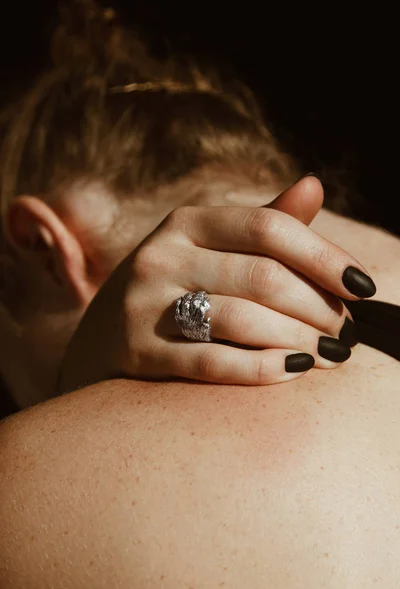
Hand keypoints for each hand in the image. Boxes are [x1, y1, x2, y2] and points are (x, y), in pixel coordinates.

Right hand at [59, 176, 375, 391]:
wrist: (101, 340)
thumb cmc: (174, 290)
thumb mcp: (209, 248)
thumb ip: (263, 223)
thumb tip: (315, 184)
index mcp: (187, 222)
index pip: (270, 228)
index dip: (325, 257)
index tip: (363, 287)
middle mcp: (162, 253)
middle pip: (263, 277)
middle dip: (319, 308)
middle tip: (348, 334)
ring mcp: (144, 302)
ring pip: (242, 319)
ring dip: (299, 340)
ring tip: (332, 355)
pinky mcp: (137, 350)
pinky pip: (212, 361)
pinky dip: (262, 367)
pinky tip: (295, 371)